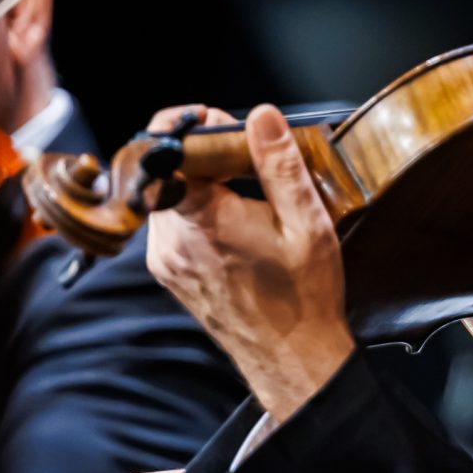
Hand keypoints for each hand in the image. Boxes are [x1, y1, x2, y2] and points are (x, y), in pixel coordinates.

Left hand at [145, 103, 353, 419]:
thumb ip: (280, 165)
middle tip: (243, 155)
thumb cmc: (303, 296)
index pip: (166, 156)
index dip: (186, 128)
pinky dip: (194, 208)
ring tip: (242, 190)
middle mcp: (173, 241)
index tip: (216, 122)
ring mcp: (165, 259)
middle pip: (166, 171)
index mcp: (205, 222)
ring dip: (197, 181)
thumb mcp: (307, 222)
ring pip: (167, 195)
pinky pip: (170, 221)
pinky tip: (233, 219)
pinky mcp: (168, 271)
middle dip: (200, 154)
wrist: (291, 356)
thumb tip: (262, 116)